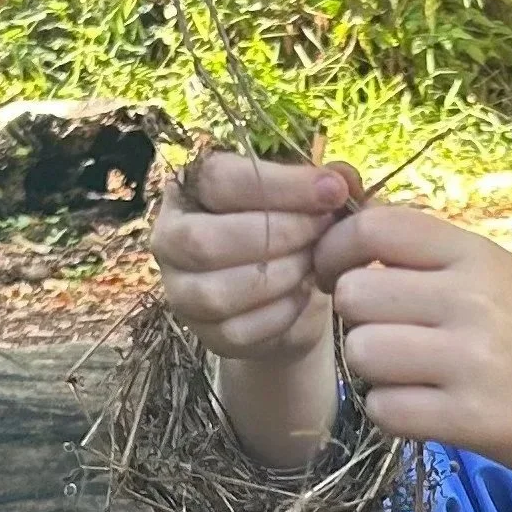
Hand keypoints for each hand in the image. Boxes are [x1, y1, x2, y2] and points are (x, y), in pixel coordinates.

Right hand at [150, 149, 356, 362]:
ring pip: (219, 292)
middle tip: (324, 230)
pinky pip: (239, 330)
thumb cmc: (295, 230)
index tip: (331, 190)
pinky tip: (304, 294)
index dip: (280, 184)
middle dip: (281, 234)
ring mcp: (180, 291)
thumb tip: (341, 178)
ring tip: (314, 262)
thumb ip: (328, 181)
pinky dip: (283, 313)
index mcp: (190, 188)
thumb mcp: (312, 198)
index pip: (218, 179)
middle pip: (207, 240)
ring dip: (282, 275)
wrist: (293, 293)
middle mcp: (170, 238)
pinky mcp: (204, 333)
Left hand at [315, 205, 511, 488]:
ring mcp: (472, 360)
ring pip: (361, 353)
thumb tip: (351, 226)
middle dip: (357, 321)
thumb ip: (433, 253)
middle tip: (390, 335)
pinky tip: (425, 409)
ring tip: (411, 375)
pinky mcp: (467, 417)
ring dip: (373, 371)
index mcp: (479, 255)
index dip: (336, 250)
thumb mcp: (501, 275)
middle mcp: (474, 299)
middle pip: (355, 295)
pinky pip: (382, 409)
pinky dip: (392, 414)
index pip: (375, 227)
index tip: (339, 276)